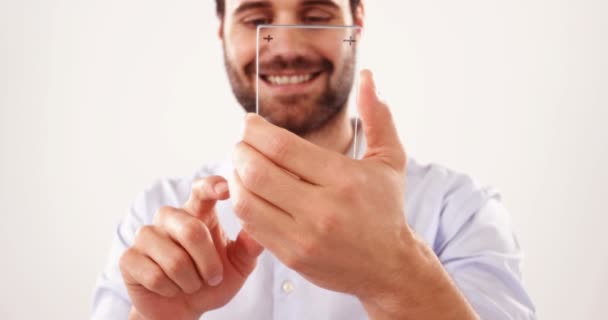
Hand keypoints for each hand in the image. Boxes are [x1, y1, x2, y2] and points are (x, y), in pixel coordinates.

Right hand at [119, 176, 262, 319]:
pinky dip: (170, 290)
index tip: (226, 189)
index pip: (201, 191)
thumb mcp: (238, 265)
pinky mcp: (129, 258)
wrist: (182, 311)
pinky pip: (155, 275)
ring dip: (190, 281)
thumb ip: (249, 246)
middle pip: (191, 230)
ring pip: (175, 259)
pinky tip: (170, 288)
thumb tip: (260, 229)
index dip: (211, 186)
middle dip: (208, 263)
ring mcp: (147, 236)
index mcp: (197, 213)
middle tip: (212, 278)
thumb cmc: (211, 281)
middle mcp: (169, 218)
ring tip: (191, 284)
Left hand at [231, 70, 409, 297]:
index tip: (248, 123)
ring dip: (235, 177)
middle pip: (256, 172)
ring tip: (242, 166)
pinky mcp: (291, 257)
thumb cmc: (386, 209)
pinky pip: (251, 225)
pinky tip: (249, 192)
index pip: (281, 147)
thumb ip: (378, 117)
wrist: (388, 267)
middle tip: (241, 143)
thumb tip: (369, 78)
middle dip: (239, 150)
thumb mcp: (390, 160)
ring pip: (246, 200)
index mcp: (345, 179)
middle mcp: (323, 209)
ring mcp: (304, 237)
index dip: (255, 130)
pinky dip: (243, 203)